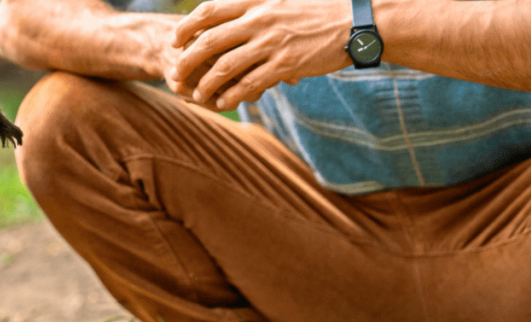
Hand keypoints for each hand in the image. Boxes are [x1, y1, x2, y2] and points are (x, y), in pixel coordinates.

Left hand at [168, 0, 353, 109]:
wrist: (355, 22)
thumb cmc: (318, 11)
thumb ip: (256, 5)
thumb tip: (232, 12)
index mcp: (256, 1)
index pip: (209, 11)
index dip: (187, 26)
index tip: (175, 40)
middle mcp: (259, 20)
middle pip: (209, 41)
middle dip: (188, 60)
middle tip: (177, 74)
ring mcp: (272, 43)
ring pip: (225, 66)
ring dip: (207, 83)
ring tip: (198, 95)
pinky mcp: (285, 64)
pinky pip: (250, 83)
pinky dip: (233, 94)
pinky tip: (224, 102)